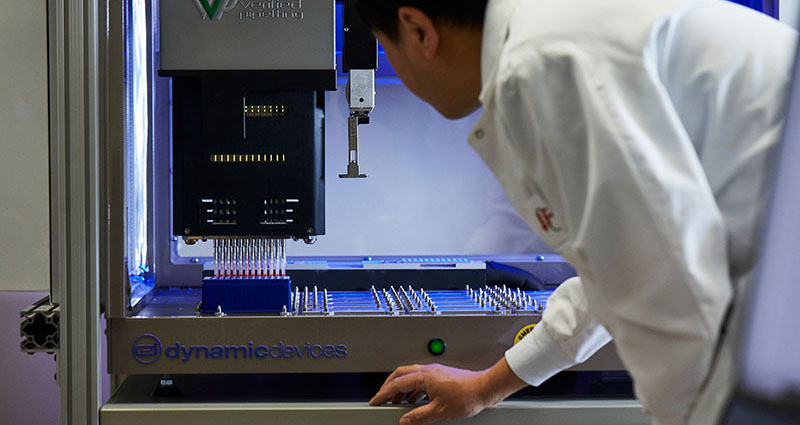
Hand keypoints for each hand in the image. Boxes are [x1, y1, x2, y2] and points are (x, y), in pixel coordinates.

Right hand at [369, 358, 526, 424]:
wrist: (484, 388)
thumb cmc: (467, 395)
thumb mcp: (439, 411)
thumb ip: (419, 416)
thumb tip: (405, 421)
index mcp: (424, 376)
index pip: (396, 384)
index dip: (383, 393)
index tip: (375, 401)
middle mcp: (428, 370)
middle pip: (400, 374)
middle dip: (388, 386)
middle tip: (382, 398)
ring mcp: (434, 371)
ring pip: (410, 376)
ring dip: (401, 388)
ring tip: (398, 402)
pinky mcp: (441, 375)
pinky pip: (420, 379)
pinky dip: (413, 389)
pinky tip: (416, 400)